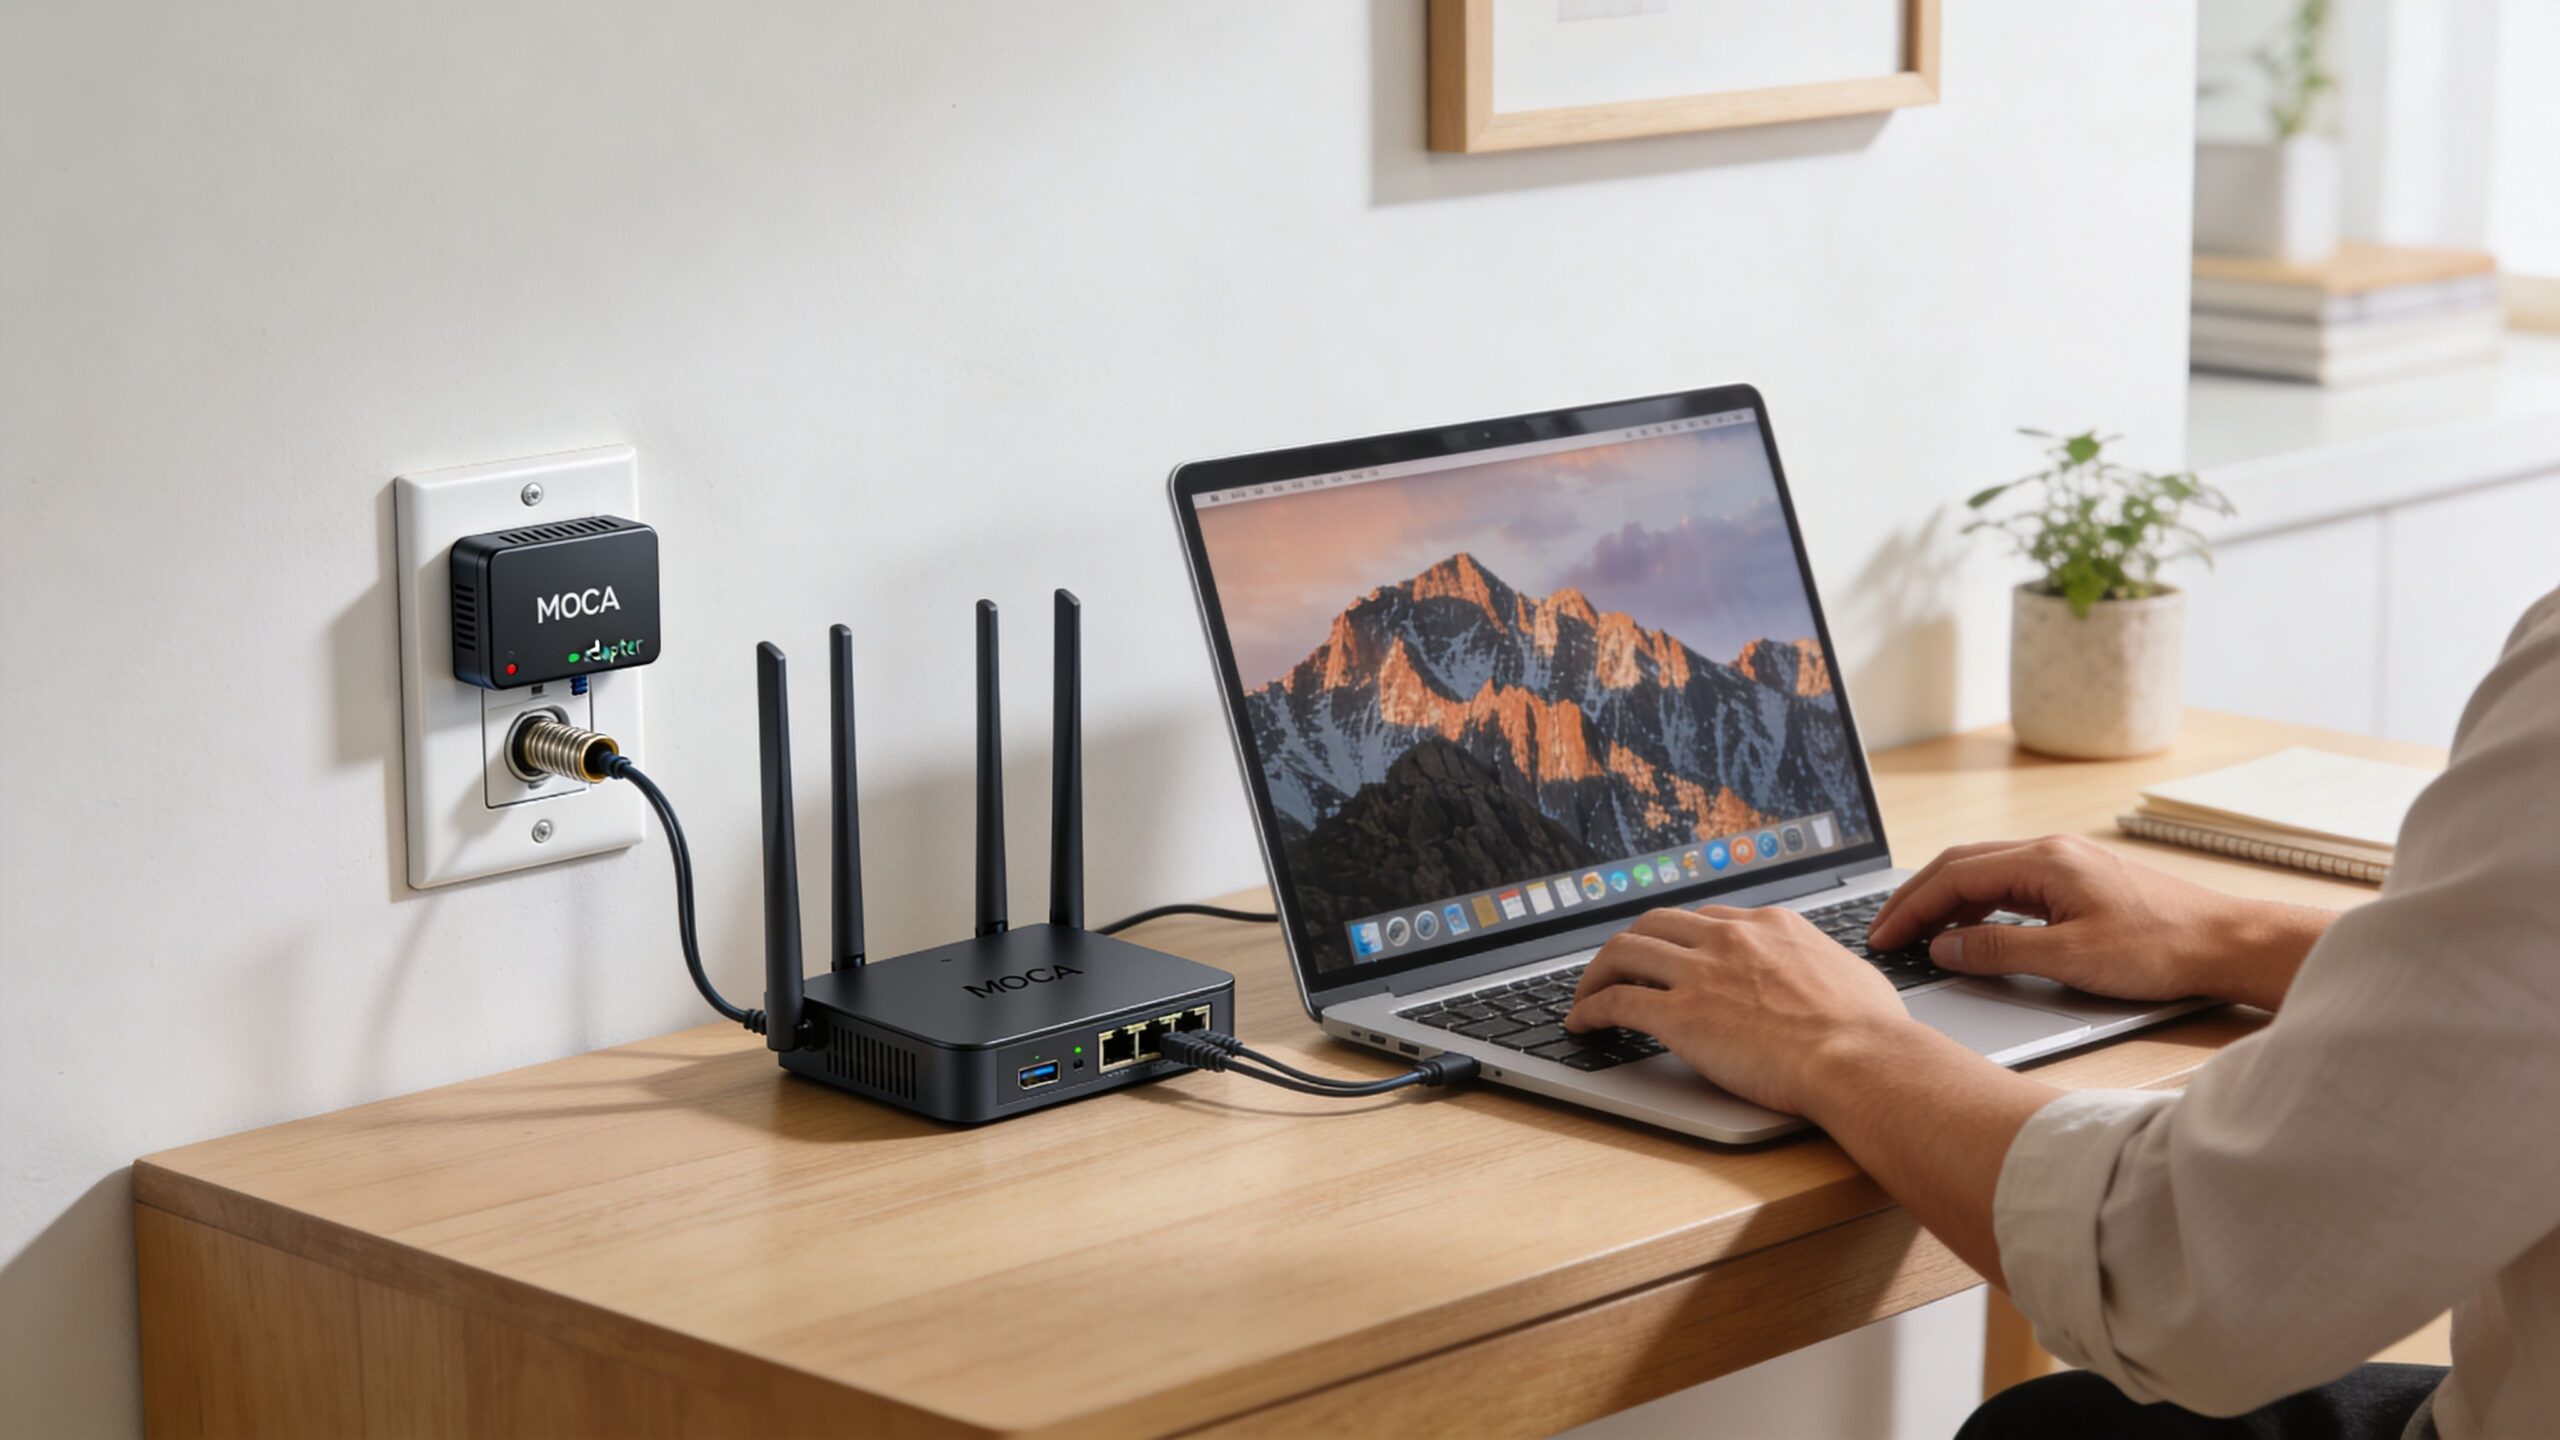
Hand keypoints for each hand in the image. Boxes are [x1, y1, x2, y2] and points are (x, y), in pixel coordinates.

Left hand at [1564, 905, 1923, 1115]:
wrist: (1860, 1058)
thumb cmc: (1869, 1032)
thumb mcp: (1848, 974)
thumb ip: (1820, 967)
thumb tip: (1825, 978)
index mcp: (1771, 926)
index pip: (1706, 919)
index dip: (1678, 936)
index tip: (1667, 953)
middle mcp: (1730, 939)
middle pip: (1655, 923)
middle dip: (1629, 944)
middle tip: (1616, 968)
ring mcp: (1701, 973)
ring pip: (1624, 951)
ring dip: (1597, 972)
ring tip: (1585, 995)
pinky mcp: (1679, 1014)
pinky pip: (1617, 1000)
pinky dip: (1590, 1008)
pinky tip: (1582, 1022)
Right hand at [1864, 834, 2331, 1010]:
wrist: (2228, 942)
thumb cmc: (2161, 948)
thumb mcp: (2071, 959)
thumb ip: (1999, 951)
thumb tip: (1944, 948)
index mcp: (2044, 860)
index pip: (1954, 875)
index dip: (1910, 908)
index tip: (1882, 936)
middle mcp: (2051, 851)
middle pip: (1962, 865)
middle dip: (1916, 898)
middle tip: (1884, 933)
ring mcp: (2066, 864)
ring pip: (1985, 874)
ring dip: (1945, 901)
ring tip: (1916, 936)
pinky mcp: (2079, 882)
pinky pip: (2010, 886)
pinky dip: (1977, 906)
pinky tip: (1970, 932)